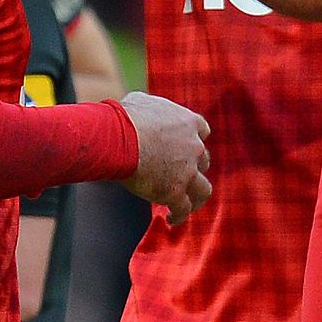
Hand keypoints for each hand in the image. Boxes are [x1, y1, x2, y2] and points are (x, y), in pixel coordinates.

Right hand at [118, 91, 211, 225]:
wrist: (118, 138)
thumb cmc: (124, 118)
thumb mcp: (142, 102)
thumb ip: (152, 108)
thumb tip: (142, 109)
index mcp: (188, 122)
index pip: (202, 131)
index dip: (194, 140)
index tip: (186, 147)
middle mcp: (194, 147)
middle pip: (203, 160)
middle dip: (193, 167)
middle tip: (180, 175)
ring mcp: (187, 171)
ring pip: (203, 189)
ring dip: (196, 196)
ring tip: (187, 204)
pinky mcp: (175, 191)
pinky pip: (183, 209)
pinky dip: (178, 215)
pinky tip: (171, 219)